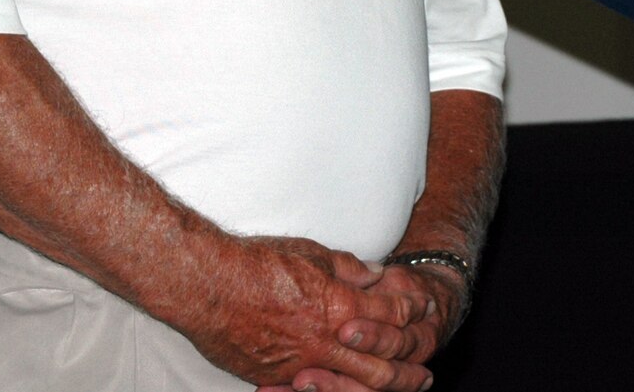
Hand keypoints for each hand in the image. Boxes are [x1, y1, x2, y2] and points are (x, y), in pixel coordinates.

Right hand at [180, 234, 434, 391]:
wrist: (207, 285)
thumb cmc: (257, 263)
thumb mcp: (312, 254)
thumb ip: (349, 269)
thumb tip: (376, 275)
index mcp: (337, 307)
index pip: (390, 316)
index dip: (411, 313)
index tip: (424, 310)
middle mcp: (324, 342)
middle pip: (380, 365)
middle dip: (408, 371)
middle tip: (426, 374)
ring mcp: (299, 364)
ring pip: (352, 386)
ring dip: (383, 389)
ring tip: (401, 390)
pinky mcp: (275, 376)